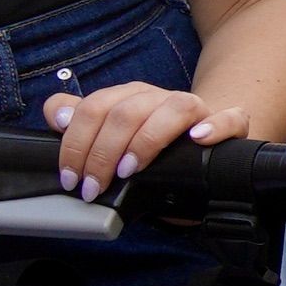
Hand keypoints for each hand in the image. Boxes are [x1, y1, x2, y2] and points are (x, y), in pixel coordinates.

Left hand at [42, 82, 240, 200]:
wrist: (200, 150)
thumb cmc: (150, 149)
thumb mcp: (109, 137)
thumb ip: (79, 122)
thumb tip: (57, 114)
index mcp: (128, 98)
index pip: (94, 107)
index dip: (76, 142)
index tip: (70, 176)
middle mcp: (159, 98)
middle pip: (126, 112)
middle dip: (102, 153)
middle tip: (93, 188)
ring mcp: (194, 109)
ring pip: (172, 109)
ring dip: (146, 141)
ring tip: (129, 171)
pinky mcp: (228, 123)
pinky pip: (228, 118)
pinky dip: (214, 127)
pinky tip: (198, 139)